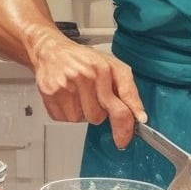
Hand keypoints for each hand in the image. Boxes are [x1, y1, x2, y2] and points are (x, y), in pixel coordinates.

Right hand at [31, 34, 145, 148]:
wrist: (53, 51)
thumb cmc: (85, 60)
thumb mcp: (113, 67)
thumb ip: (128, 91)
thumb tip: (139, 115)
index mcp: (105, 69)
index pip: (120, 104)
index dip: (125, 125)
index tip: (125, 138)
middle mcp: (86, 76)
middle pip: (98, 117)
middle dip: (99, 113)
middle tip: (94, 97)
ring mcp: (67, 85)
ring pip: (81, 119)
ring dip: (83, 112)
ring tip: (79, 94)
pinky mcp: (51, 93)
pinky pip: (65, 119)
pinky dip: (68, 112)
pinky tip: (68, 97)